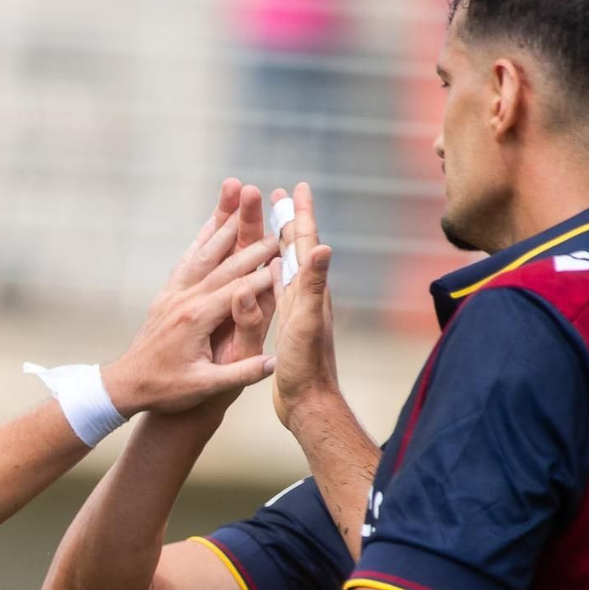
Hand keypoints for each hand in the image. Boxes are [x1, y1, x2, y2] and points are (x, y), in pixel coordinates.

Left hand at [103, 192, 278, 416]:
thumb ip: (241, 374)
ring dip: (225, 225)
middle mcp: (184, 299)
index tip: (292, 259)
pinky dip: (202, 238)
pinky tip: (213, 223)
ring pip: (203, 252)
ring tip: (242, 199)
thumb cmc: (165, 391)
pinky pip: (187, 259)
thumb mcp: (205, 388)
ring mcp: (173, 294)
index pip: (239, 289)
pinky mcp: (166, 294)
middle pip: (225, 264)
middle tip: (280, 226)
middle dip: (254, 244)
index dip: (267, 274)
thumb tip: (275, 363)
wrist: (125, 386)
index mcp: (197, 319)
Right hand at [270, 181, 343, 433]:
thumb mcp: (307, 323)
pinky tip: (264, 273)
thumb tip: (324, 247)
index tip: (295, 187)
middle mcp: (306, 295)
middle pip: (296, 248)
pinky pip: (276, 290)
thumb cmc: (306, 367)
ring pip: (285, 267)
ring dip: (278, 244)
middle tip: (277, 195)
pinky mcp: (286, 325)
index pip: (305, 243)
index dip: (300, 214)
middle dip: (287, 220)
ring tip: (269, 225)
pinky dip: (269, 275)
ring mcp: (296, 310)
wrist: (307, 403)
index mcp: (310, 290)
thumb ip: (315, 286)